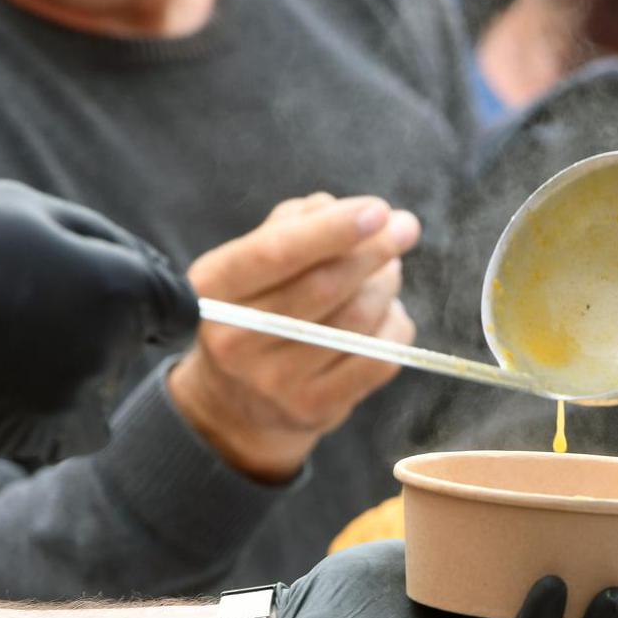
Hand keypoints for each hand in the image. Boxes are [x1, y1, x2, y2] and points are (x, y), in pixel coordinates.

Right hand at [0, 180, 197, 465]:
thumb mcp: (30, 209)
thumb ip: (105, 242)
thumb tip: (149, 272)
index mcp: (119, 286)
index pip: (180, 309)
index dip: (152, 302)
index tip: (116, 300)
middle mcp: (111, 347)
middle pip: (135, 346)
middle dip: (102, 327)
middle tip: (26, 304)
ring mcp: (77, 398)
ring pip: (104, 389)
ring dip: (74, 370)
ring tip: (2, 339)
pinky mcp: (42, 438)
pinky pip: (76, 429)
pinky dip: (53, 411)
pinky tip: (3, 381)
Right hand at [169, 194, 420, 480]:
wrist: (237, 403)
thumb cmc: (256, 308)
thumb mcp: (252, 263)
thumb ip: (292, 225)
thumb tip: (343, 209)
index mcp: (213, 289)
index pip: (276, 253)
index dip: (331, 229)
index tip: (378, 209)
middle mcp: (236, 339)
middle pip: (323, 286)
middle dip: (374, 251)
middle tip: (404, 228)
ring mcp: (275, 381)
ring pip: (356, 320)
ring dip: (386, 285)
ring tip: (390, 269)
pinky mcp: (313, 408)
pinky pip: (377, 358)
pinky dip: (395, 326)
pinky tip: (388, 313)